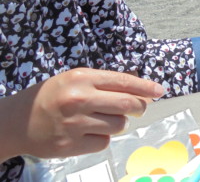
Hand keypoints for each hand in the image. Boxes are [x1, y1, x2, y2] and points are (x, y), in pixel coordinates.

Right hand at [0, 68, 163, 161]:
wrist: (16, 121)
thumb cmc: (51, 96)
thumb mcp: (76, 79)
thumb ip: (105, 82)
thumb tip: (140, 89)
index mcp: (82, 78)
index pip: (124, 81)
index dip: (146, 87)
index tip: (160, 91)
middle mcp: (80, 99)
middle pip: (128, 104)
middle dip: (140, 106)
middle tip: (140, 107)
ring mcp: (75, 123)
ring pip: (119, 124)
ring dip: (118, 122)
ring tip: (102, 119)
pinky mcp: (71, 145)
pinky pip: (104, 142)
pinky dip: (102, 138)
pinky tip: (88, 132)